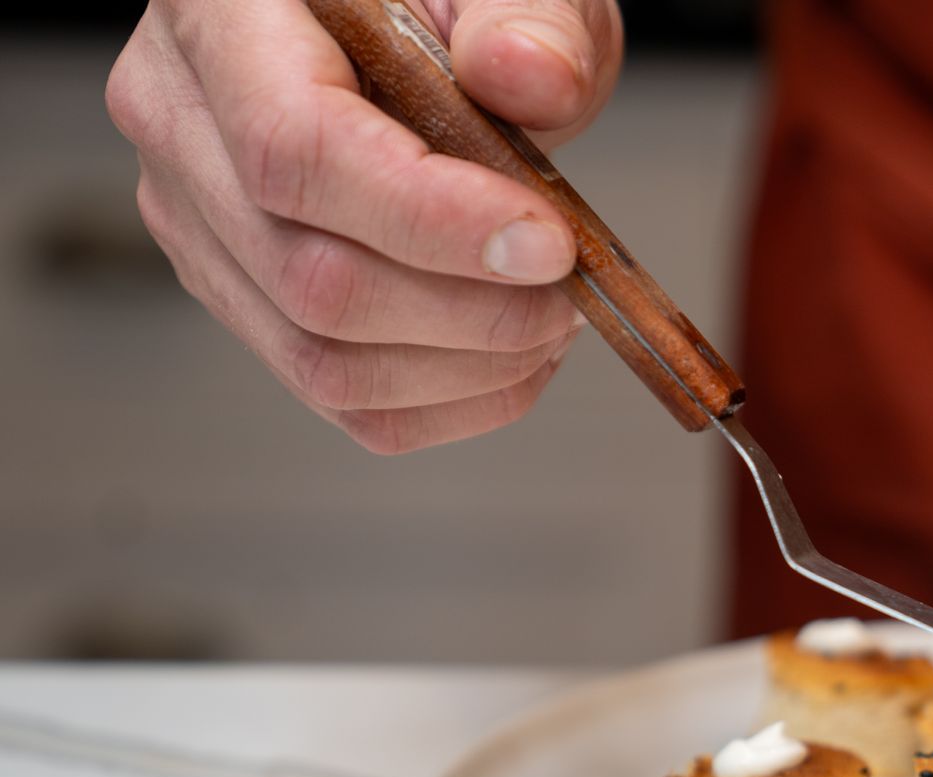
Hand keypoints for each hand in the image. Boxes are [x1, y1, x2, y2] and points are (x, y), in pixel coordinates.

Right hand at [107, 0, 623, 452]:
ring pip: (322, 359)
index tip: (546, 243)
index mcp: (218, 11)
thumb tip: (528, 75)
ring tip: (552, 320)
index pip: (294, 149)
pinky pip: (342, 396)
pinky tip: (513, 354)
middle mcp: (180, 123)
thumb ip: (529, 14)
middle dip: (471, 311)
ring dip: (467, 367)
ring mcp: (200, 224)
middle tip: (568, 289)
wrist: (399, 19)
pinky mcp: (246, 297)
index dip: (431, 220)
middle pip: (311, 277)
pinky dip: (449, 399)